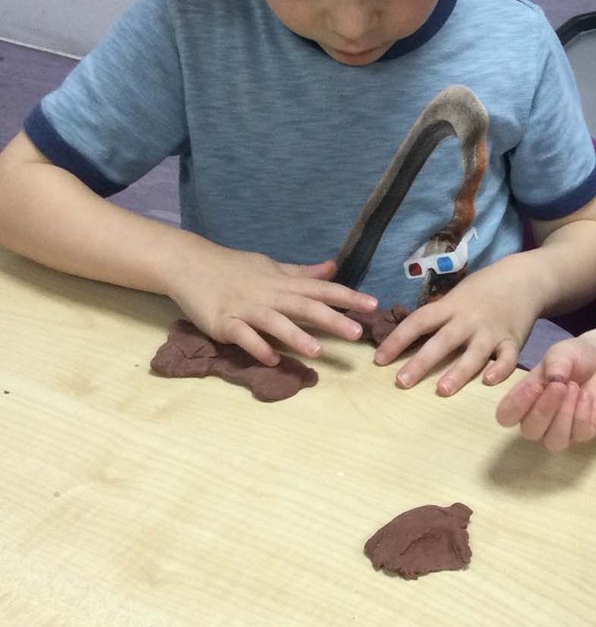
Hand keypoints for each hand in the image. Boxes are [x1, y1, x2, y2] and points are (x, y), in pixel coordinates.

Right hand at [163, 245, 376, 364]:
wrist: (190, 265)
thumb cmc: (236, 268)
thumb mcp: (273, 268)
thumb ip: (303, 273)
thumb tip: (333, 267)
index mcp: (284, 283)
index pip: (322, 288)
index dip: (348, 296)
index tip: (374, 305)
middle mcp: (269, 295)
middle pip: (305, 306)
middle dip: (332, 319)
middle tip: (357, 333)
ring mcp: (246, 309)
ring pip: (275, 322)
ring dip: (296, 336)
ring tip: (317, 351)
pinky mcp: (224, 323)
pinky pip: (243, 336)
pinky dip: (257, 347)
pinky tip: (272, 360)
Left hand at [375, 255, 540, 395]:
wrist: (525, 279)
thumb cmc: (483, 290)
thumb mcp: (457, 296)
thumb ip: (439, 316)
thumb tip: (409, 338)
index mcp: (451, 307)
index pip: (419, 321)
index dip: (398, 339)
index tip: (378, 360)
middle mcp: (469, 319)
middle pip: (443, 341)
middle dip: (422, 362)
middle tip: (402, 382)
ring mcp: (492, 331)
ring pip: (474, 353)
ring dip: (459, 372)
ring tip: (442, 390)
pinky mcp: (513, 340)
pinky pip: (508, 358)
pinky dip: (501, 369)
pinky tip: (489, 382)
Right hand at [495, 338, 595, 450]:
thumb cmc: (575, 357)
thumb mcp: (561, 352)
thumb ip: (555, 363)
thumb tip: (552, 379)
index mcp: (525, 398)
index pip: (506, 416)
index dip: (516, 406)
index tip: (535, 387)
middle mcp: (539, 419)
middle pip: (529, 431)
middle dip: (544, 409)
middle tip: (560, 385)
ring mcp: (561, 429)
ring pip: (553, 441)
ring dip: (563, 415)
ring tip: (575, 388)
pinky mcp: (584, 432)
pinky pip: (578, 434)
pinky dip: (582, 415)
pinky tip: (587, 396)